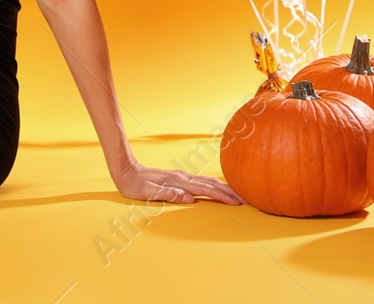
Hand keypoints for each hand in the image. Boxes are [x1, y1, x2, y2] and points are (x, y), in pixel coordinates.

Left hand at [111, 159, 243, 205]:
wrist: (126, 170)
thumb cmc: (135, 185)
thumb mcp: (147, 193)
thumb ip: (168, 195)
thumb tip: (189, 199)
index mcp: (178, 182)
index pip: (205, 190)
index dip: (222, 196)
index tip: (237, 202)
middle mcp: (182, 177)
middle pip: (211, 183)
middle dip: (229, 191)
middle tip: (247, 199)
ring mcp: (181, 176)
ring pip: (207, 180)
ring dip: (224, 187)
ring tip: (238, 193)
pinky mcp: (179, 177)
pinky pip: (201, 181)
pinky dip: (214, 184)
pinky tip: (218, 187)